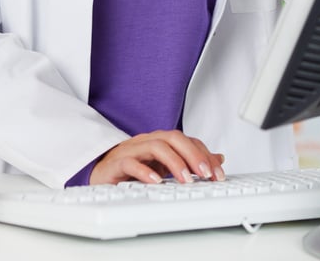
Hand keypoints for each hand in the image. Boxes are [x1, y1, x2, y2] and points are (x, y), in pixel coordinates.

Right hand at [89, 130, 225, 185]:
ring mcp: (132, 150)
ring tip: (186, 180)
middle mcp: (148, 142)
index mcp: (161, 142)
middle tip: (206, 175)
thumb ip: (191, 161)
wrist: (100, 174)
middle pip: (174, 138)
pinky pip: (130, 163)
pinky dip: (144, 171)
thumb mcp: (165, 166)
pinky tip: (156, 182)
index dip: (204, 155)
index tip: (218, 174)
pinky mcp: (117, 164)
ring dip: (174, 163)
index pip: (187, 140)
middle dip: (193, 155)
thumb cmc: (133, 169)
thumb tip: (219, 159)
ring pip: (156, 146)